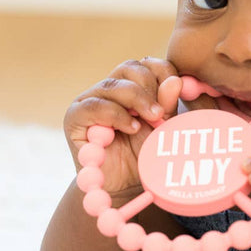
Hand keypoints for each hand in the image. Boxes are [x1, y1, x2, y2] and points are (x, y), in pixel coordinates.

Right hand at [64, 58, 180, 196]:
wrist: (124, 187)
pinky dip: (117, 115)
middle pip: (130, 69)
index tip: (176, 92)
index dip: (163, 71)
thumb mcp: (162, 127)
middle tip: (161, 113)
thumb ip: (167, 104)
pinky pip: (95, 106)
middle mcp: (109, 88)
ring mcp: (89, 100)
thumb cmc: (145, 154)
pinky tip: (132, 128)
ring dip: (138, 100)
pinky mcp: (74, 117)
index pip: (146, 63)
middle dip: (151, 87)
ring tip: (153, 120)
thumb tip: (176, 80)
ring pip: (114, 85)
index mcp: (132, 84)